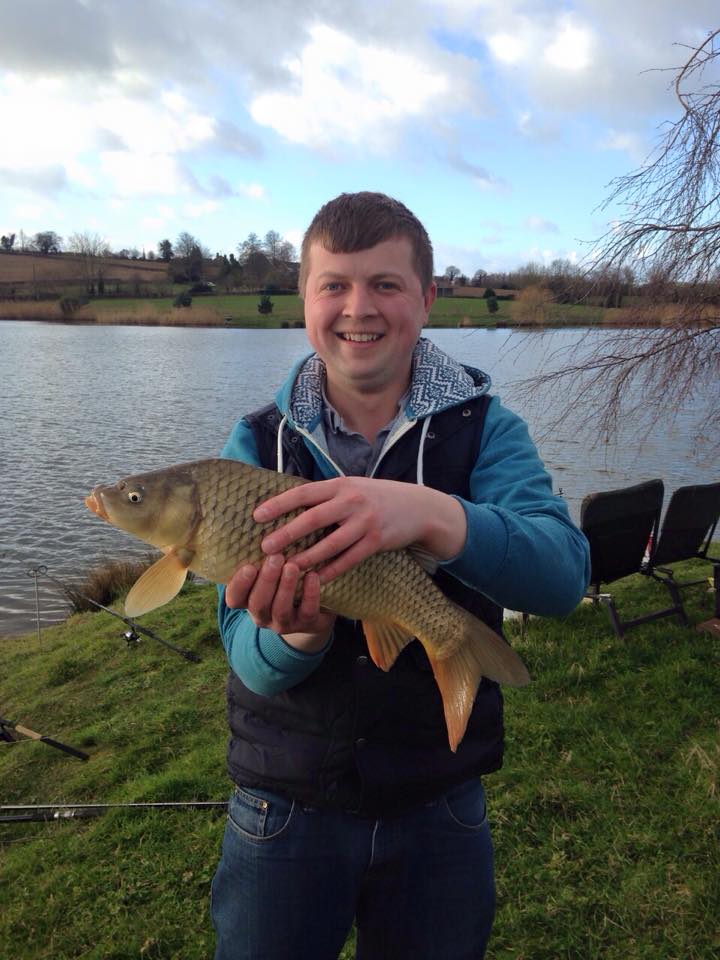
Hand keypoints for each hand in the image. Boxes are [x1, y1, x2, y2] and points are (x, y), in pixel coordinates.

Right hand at [225, 555, 334, 652]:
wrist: (311, 609)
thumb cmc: (281, 580)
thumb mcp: (266, 570)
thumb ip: (259, 557)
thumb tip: (254, 522)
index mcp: (247, 601)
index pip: (234, 598)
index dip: (239, 585)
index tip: (249, 566)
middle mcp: (262, 615)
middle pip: (258, 603)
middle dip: (267, 580)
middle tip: (276, 558)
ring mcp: (284, 623)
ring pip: (281, 609)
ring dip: (286, 587)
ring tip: (293, 566)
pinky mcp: (307, 623)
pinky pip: (307, 612)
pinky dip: (310, 594)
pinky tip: (313, 575)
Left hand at [253, 477, 466, 583]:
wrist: (418, 507)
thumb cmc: (377, 497)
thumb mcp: (353, 487)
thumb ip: (327, 495)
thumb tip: (292, 503)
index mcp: (341, 485)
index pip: (304, 493)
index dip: (279, 504)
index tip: (257, 515)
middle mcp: (352, 502)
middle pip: (313, 519)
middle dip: (287, 533)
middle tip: (266, 547)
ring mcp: (365, 522)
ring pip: (329, 544)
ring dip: (306, 558)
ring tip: (287, 567)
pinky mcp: (376, 541)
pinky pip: (349, 559)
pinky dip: (331, 570)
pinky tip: (317, 579)